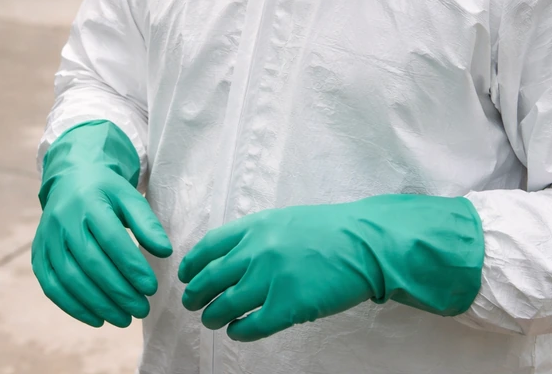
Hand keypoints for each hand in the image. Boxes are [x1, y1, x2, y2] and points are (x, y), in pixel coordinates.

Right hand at [32, 164, 172, 327]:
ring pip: (71, 279)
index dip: (132, 267)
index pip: (111, 240)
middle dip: (119, 292)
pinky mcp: (39, 256)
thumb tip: (165, 252)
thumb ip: (147, 223)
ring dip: (99, 304)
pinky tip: (97, 318)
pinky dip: (74, 307)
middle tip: (142, 310)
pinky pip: (52, 287)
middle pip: (91, 263)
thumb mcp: (129, 197)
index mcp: (88, 202)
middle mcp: (63, 221)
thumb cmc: (106, 192)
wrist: (70, 180)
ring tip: (124, 319)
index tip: (151, 288)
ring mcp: (47, 239)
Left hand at [178, 196, 482, 341]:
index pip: (208, 247)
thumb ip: (256, 235)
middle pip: (210, 278)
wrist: (365, 244)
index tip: (185, 275)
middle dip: (195, 294)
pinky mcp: (288, 307)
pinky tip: (237, 332)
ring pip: (225, 305)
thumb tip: (230, 255)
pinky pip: (251, 326)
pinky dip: (239, 331)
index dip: (192, 264)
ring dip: (212, 315)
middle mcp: (256, 251)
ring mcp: (271, 280)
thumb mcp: (285, 220)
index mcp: (254, 227)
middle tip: (191, 303)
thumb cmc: (330, 230)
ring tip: (211, 320)